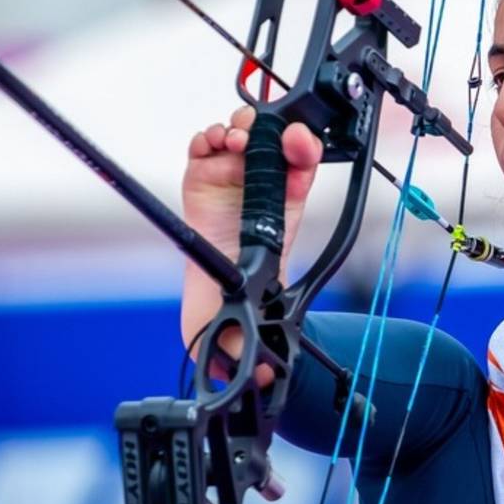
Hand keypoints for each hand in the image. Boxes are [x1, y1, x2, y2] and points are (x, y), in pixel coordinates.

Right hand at [181, 105, 322, 353]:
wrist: (215, 298)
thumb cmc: (248, 295)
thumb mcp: (263, 310)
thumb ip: (261, 340)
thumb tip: (260, 377)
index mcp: (287, 206)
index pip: (303, 165)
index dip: (302, 149)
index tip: (296, 144)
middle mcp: (261, 186)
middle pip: (272, 138)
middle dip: (267, 127)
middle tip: (255, 137)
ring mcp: (230, 179)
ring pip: (240, 135)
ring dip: (236, 129)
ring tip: (231, 141)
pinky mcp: (201, 176)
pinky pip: (204, 146)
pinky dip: (206, 137)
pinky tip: (208, 145)